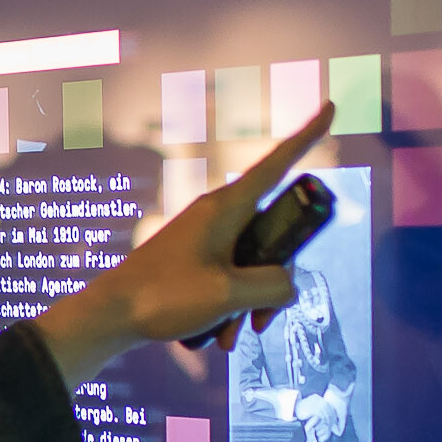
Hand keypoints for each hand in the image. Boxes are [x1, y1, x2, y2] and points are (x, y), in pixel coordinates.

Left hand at [31, 100, 333, 385]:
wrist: (112, 316)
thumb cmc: (163, 297)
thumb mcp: (230, 296)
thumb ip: (273, 286)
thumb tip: (287, 284)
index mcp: (227, 207)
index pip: (279, 163)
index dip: (308, 135)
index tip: (330, 106)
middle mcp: (219, 214)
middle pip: (275, 235)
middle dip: (277, 282)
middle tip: (263, 321)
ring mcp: (207, 235)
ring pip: (255, 263)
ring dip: (253, 303)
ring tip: (232, 335)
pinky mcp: (197, 257)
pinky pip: (233, 276)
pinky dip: (233, 305)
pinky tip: (218, 335)